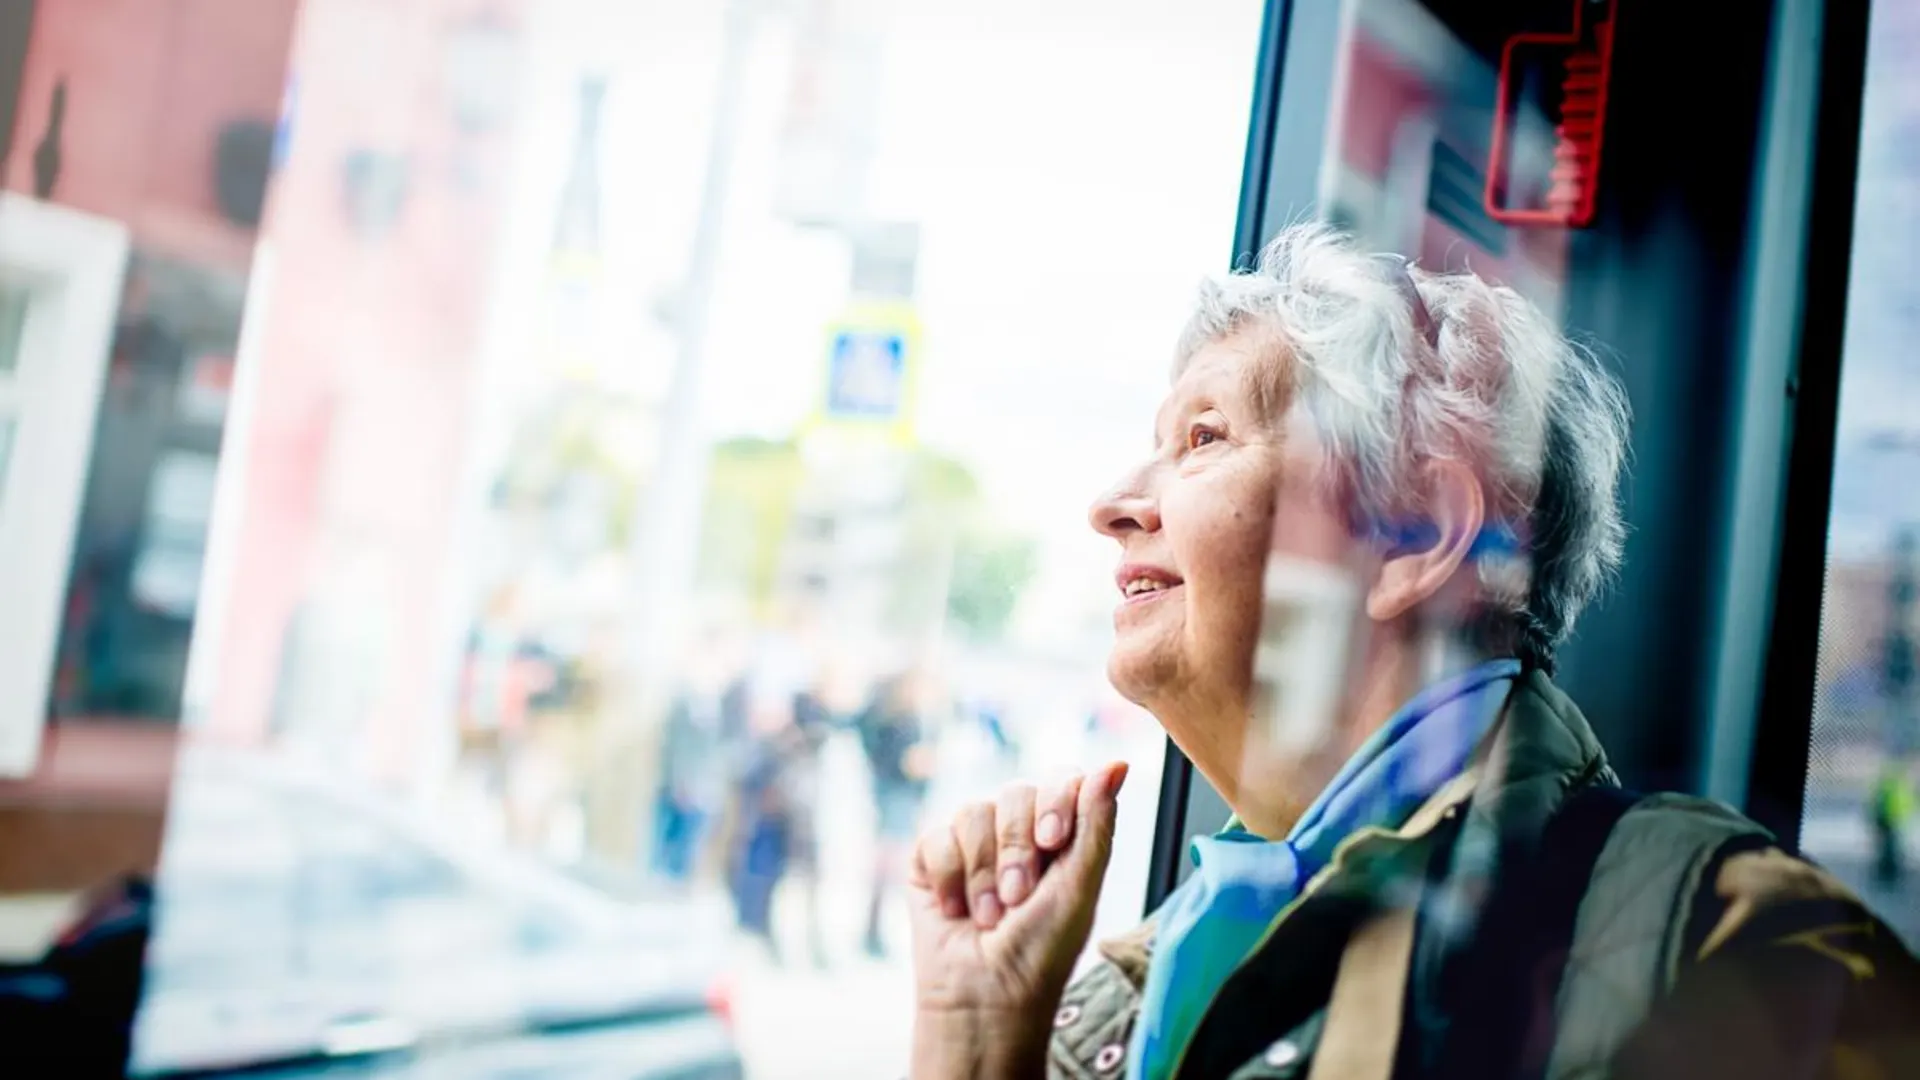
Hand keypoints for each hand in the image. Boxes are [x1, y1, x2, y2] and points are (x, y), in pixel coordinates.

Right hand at [907, 761, 1129, 1078]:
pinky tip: (956, 912)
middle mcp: (1015, 832)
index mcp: (1060, 835)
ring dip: (982, 872)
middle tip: (1018, 898)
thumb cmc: (1042, 953)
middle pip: (1014, 793)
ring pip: (972, 813)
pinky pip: (935, 837)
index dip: (1054, 801)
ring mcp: (972, 845)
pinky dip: (948, 878)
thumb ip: (1097, 824)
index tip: (1050, 840)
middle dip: (1015, 849)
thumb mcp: (1080, 888)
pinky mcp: (931, 860)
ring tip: (989, 916)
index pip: (1060, 779)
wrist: (985, 998)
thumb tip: (1118, 763)